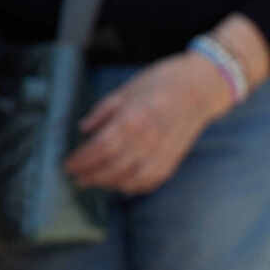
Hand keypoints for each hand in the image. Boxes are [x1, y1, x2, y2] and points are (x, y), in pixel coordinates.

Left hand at [65, 52, 233, 194]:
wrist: (200, 89)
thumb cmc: (162, 83)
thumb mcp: (126, 90)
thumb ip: (103, 111)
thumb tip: (84, 129)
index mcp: (133, 119)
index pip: (101, 148)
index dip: (82, 160)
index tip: (68, 165)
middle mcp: (148, 140)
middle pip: (113, 168)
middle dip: (91, 175)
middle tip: (77, 178)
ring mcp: (162, 153)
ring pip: (131, 179)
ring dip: (109, 184)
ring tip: (95, 181)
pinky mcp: (173, 160)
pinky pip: (150, 181)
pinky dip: (133, 187)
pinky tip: (122, 185)